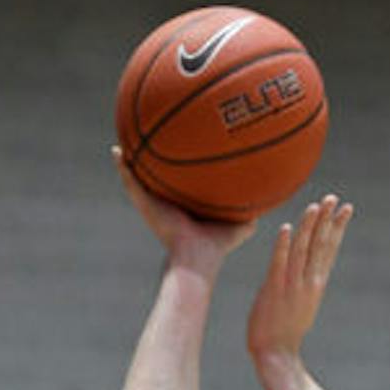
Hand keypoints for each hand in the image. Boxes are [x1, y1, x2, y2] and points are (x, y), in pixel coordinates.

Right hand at [113, 146, 254, 271]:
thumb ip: (253, 211)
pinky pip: (130, 182)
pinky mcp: (144, 204)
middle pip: (160, 175)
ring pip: (139, 176)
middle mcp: (169, 202)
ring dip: (131, 158)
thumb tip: (273, 197)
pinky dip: (122, 167)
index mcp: (188, 205)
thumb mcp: (241, 225)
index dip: (184, 167)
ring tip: (125, 135)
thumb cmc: (216, 247)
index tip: (185, 145)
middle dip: (155, 157)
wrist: (196, 258)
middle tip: (151, 132)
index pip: (185, 182)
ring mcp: (154, 203)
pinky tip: (116, 150)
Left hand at [246, 195, 353, 358]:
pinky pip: (279, 264)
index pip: (329, 249)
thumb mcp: (300, 303)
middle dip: (328, 220)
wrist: (276, 355)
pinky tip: (287, 229)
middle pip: (320, 246)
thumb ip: (303, 283)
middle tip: (334, 198)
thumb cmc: (284, 330)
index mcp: (316, 283)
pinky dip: (284, 246)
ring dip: (309, 228)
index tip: (346, 207)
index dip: (337, 227)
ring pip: (303, 251)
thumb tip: (306, 270)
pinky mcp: (274, 291)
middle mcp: (308, 282)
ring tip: (315, 206)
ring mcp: (292, 286)